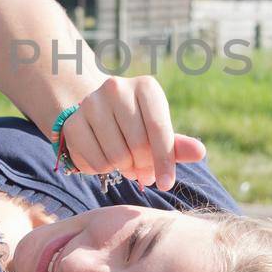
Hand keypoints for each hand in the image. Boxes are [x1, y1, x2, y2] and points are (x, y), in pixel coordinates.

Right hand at [60, 75, 204, 190]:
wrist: (98, 116)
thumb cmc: (137, 127)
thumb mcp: (159, 133)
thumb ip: (177, 145)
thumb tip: (200, 152)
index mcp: (146, 87)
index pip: (159, 130)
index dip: (165, 161)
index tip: (167, 184)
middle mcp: (116, 87)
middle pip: (138, 145)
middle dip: (143, 165)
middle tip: (142, 169)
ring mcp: (91, 103)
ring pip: (116, 156)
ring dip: (123, 169)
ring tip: (124, 161)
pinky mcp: (72, 122)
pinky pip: (95, 162)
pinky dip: (103, 170)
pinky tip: (105, 159)